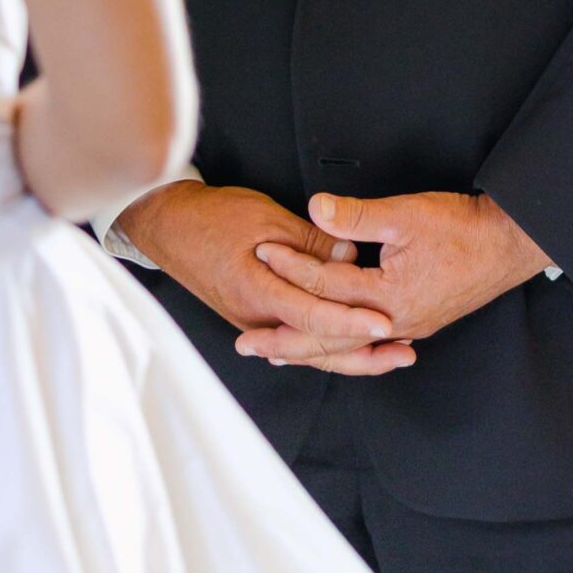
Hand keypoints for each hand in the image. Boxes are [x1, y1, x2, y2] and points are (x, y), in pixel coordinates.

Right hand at [119, 181, 415, 375]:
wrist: (169, 226)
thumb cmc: (212, 217)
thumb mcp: (265, 219)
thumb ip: (310, 242)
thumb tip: (350, 256)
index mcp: (257, 291)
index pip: (314, 316)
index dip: (353, 321)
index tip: (387, 323)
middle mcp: (255, 318)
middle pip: (316, 347)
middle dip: (363, 353)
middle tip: (403, 352)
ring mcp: (253, 323)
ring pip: (308, 351)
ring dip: (350, 355)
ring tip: (388, 356)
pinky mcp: (253, 319)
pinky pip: (295, 341)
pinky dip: (325, 347)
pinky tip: (347, 350)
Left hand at [239, 190, 550, 366]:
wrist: (509, 242)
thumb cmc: (463, 227)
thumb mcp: (407, 214)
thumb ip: (358, 215)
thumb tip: (316, 209)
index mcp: (389, 297)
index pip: (327, 285)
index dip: (292, 266)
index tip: (262, 252)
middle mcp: (396, 322)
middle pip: (330, 336)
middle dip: (286, 339)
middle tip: (246, 343)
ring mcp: (408, 326)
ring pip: (349, 345)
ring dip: (311, 348)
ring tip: (277, 353)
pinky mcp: (417, 321)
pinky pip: (368, 342)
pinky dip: (342, 345)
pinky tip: (331, 345)